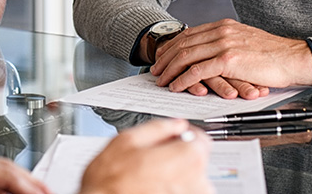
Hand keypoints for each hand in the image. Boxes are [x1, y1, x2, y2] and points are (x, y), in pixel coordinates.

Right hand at [79, 119, 212, 193]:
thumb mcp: (127, 140)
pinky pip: (182, 193)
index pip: (201, 140)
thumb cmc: (110, 181)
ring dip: (175, 177)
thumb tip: (175, 124)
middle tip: (153, 160)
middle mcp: (196, 181)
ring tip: (150, 179)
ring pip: (189, 180)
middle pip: (195, 161)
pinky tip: (152, 189)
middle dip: (178, 157)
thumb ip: (158, 128)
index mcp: (187, 157)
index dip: (184, 136)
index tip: (173, 138)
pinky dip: (170, 190)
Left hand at [149, 19, 311, 98]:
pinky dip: (183, 79)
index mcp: (224, 26)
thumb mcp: (246, 42)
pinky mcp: (228, 60)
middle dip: (165, 58)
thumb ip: (228, 44)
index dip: (172, 46)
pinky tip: (176, 86)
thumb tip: (213, 54)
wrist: (295, 58)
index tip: (162, 56)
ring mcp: (224, 44)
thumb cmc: (275, 55)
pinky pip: (197, 70)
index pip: (189, 34)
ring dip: (170, 69)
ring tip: (161, 80)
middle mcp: (221, 31)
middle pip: (183, 43)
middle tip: (155, 70)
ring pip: (186, 56)